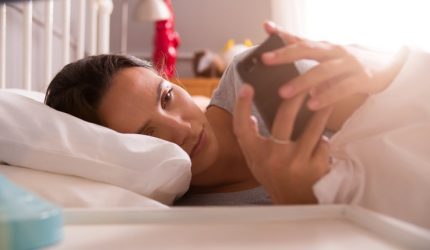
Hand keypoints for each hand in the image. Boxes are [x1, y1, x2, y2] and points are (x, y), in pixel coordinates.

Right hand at [233, 84, 331, 203]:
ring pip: (314, 126)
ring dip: (322, 110)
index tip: (246, 86)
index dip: (242, 106)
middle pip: (285, 116)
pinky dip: (323, 141)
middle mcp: (274, 157)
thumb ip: (251, 140)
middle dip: (297, 95)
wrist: (294, 204)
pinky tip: (321, 143)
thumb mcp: (256, 161)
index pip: (242, 127)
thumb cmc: (274, 177)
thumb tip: (250, 117)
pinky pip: (323, 143)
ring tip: (328, 98)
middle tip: (306, 82)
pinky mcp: (315, 167)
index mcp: (256, 154)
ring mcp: (296, 162)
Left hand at [261, 21, 408, 109]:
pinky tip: (312, 104)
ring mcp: (350, 64)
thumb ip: (301, 47)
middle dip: (286, 54)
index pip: (300, 38)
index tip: (266, 29)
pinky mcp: (363, 79)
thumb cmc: (347, 62)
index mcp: (324, 47)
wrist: (387, 66)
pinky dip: (327, 96)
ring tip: (283, 93)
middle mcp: (335, 52)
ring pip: (323, 71)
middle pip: (308, 49)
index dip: (283, 33)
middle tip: (266, 60)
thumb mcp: (325, 55)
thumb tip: (273, 34)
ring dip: (302, 82)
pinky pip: (343, 88)